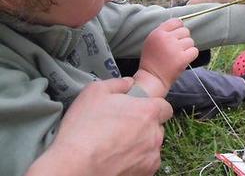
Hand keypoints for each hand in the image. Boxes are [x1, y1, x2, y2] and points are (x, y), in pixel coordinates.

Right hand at [27, 78, 171, 175]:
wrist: (74, 167)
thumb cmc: (83, 129)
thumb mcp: (95, 92)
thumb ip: (117, 84)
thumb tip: (128, 83)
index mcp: (148, 111)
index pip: (165, 107)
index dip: (153, 107)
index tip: (139, 110)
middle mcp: (154, 134)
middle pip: (157, 127)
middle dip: (145, 126)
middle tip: (123, 127)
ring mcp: (151, 157)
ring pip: (152, 147)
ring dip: (141, 145)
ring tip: (117, 145)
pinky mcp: (145, 174)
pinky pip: (146, 165)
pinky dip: (136, 162)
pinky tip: (117, 159)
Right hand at [137, 18, 198, 95]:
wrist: (152, 78)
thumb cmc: (152, 60)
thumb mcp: (151, 41)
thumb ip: (162, 31)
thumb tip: (178, 24)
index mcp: (158, 33)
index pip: (176, 21)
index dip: (179, 28)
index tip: (177, 35)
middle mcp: (167, 38)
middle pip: (185, 31)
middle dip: (183, 39)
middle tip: (177, 48)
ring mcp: (175, 48)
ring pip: (190, 41)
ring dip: (187, 48)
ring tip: (179, 55)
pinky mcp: (182, 58)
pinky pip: (194, 51)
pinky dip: (191, 55)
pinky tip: (184, 59)